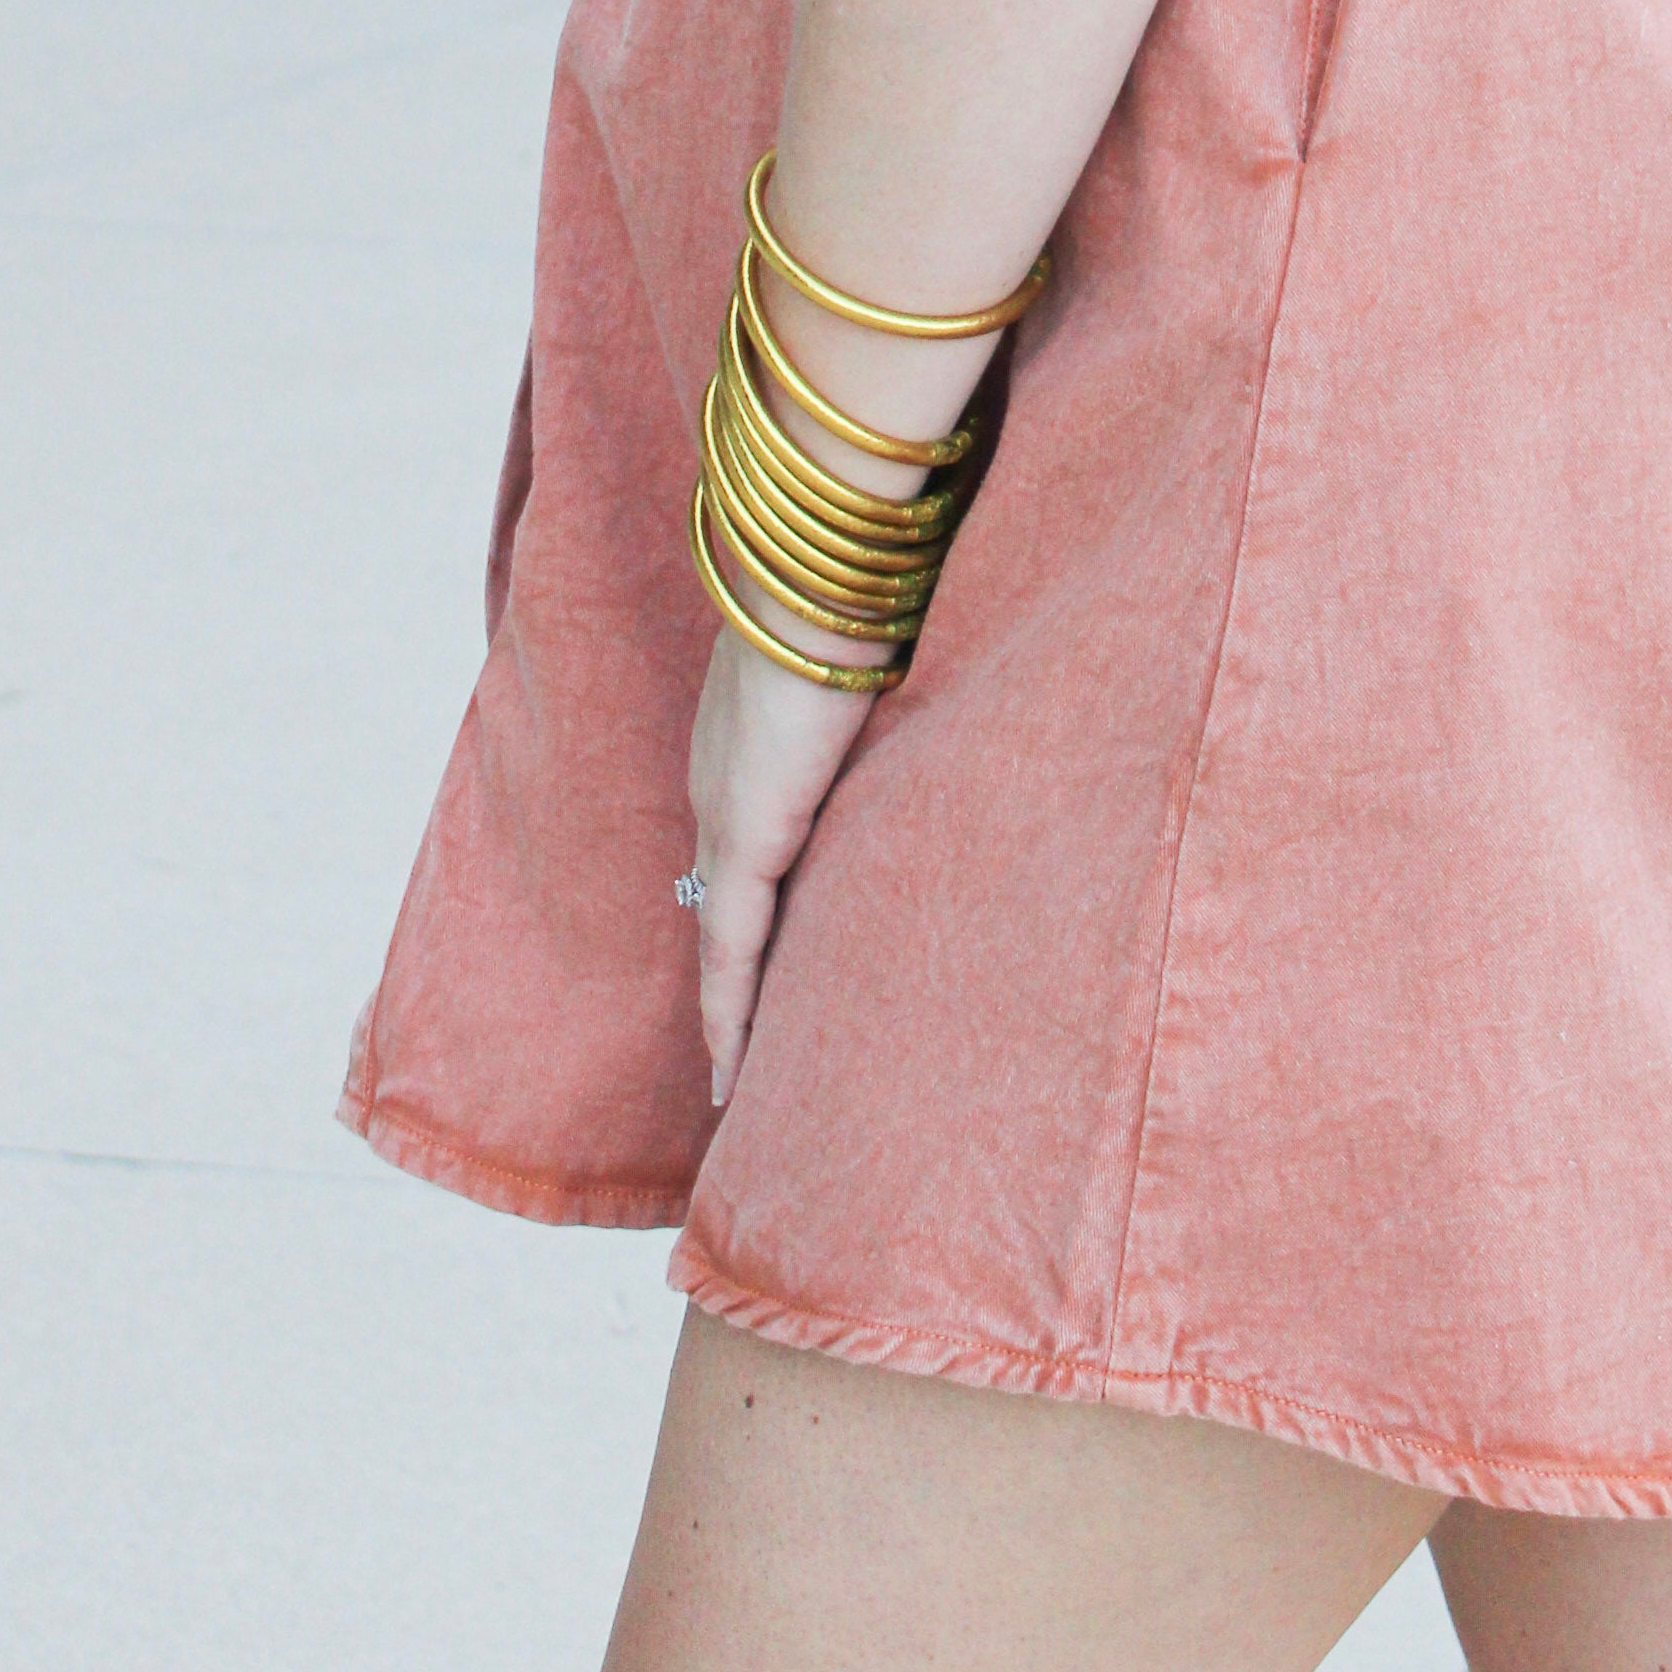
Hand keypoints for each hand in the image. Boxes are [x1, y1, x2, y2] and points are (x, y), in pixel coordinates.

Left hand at [683, 627, 878, 1106]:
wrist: (820, 588)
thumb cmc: (861, 604)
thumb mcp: (878, 669)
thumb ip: (894, 701)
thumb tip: (950, 690)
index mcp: (746, 748)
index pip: (742, 850)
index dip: (749, 907)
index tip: (763, 956)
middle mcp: (721, 793)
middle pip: (722, 906)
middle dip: (733, 972)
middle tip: (744, 1045)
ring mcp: (724, 822)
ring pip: (722, 941)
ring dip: (729, 1010)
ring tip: (734, 1082)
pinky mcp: (742, 848)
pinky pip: (730, 952)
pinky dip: (729, 1011)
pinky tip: (731, 1070)